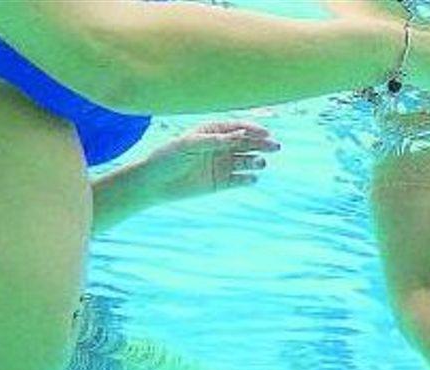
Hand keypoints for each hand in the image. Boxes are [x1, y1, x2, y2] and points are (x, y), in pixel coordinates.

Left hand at [127, 121, 279, 204]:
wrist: (154, 183)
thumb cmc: (166, 157)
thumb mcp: (186, 145)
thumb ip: (210, 140)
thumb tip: (235, 137)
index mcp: (212, 131)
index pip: (237, 127)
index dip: (252, 129)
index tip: (264, 133)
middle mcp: (220, 147)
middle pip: (246, 143)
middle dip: (261, 144)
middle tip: (275, 146)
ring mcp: (222, 165)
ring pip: (246, 161)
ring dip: (256, 161)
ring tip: (261, 163)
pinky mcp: (221, 183)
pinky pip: (239, 180)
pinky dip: (247, 179)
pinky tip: (251, 178)